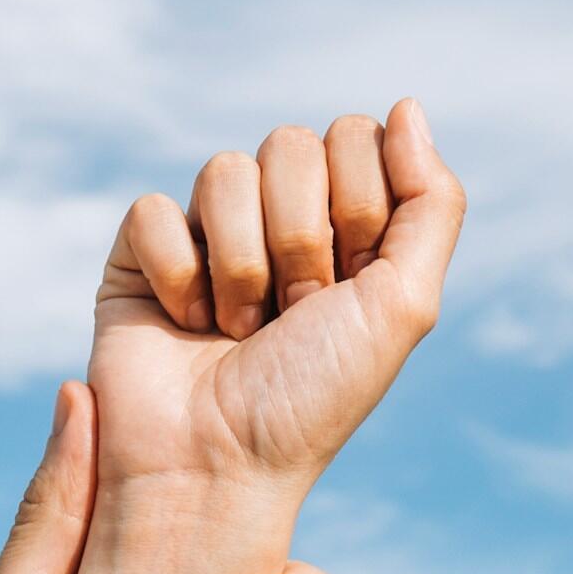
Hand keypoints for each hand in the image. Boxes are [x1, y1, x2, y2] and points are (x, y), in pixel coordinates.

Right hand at [93, 98, 465, 495]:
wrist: (219, 468)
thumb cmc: (314, 400)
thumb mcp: (405, 306)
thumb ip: (431, 202)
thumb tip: (408, 105)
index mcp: (346, 225)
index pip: (357, 136)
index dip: (357, 208)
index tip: (346, 288)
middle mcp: (277, 220)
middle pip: (292, 143)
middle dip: (301, 239)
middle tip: (291, 314)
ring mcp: (207, 232)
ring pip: (224, 169)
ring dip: (241, 266)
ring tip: (237, 329)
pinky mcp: (141, 253)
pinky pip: (155, 209)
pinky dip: (177, 275)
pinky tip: (183, 322)